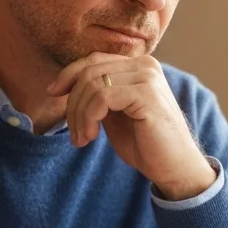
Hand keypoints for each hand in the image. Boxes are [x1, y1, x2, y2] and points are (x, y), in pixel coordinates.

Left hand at [47, 53, 215, 199]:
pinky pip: (102, 97)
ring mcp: (148, 77)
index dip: (69, 74)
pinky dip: (88, 118)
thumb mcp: (114, 114)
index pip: (94, 59)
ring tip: (82, 139)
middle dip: (73, 104)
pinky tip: (91, 137)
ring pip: (92, 84)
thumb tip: (65, 84)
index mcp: (138, 66)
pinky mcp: (147, 93)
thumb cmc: (145, 143)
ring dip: (79, 115)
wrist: (175, 168)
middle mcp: (145, 65)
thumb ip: (98, 95)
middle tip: (75, 135)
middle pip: (89, 71)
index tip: (52, 92)